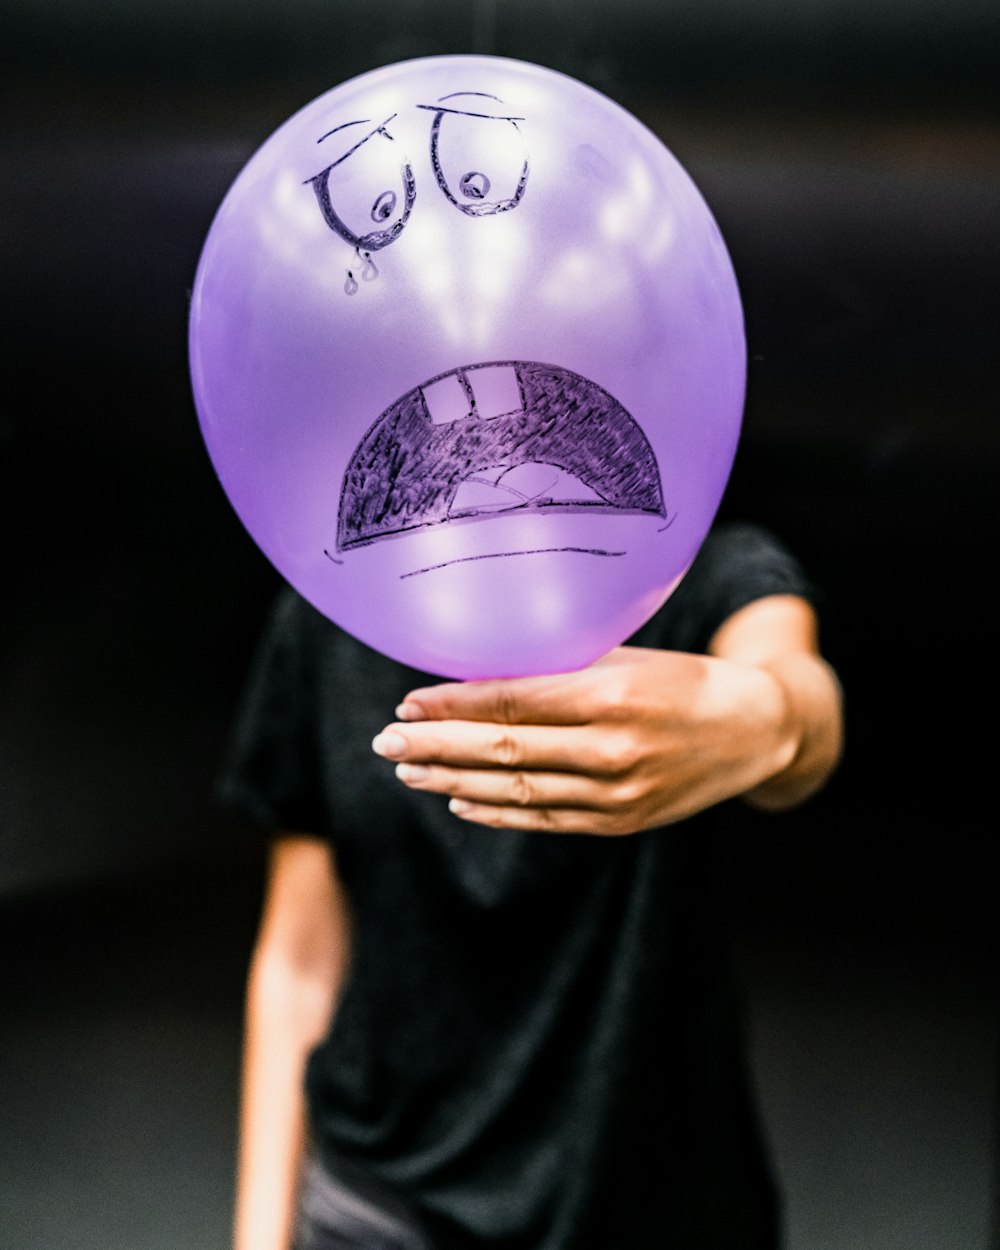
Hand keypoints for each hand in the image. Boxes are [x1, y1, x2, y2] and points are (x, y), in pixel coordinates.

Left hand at [370, 644, 797, 834]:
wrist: (754, 732)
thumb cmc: (683, 680)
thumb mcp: (628, 657)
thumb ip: (562, 667)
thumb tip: (484, 669)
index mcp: (611, 694)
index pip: (510, 701)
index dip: (452, 706)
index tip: (408, 703)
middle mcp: (611, 748)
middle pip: (502, 750)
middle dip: (435, 747)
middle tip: (386, 743)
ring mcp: (617, 793)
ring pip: (516, 790)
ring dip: (454, 783)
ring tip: (409, 773)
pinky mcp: (621, 821)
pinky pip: (545, 818)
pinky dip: (498, 812)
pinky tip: (460, 802)